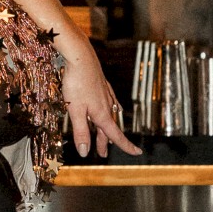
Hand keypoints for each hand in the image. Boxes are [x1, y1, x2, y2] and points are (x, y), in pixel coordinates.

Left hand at [59, 44, 141, 158]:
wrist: (80, 58)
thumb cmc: (76, 83)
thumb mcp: (75, 110)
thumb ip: (81, 131)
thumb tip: (85, 152)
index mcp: (102, 114)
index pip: (115, 135)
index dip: (125, 146)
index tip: (137, 153)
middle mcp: (106, 105)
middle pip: (108, 128)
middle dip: (105, 142)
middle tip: (102, 154)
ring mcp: (105, 94)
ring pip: (107, 116)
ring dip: (104, 128)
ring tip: (102, 137)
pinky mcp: (102, 86)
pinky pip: (109, 103)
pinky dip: (110, 111)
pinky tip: (113, 108)